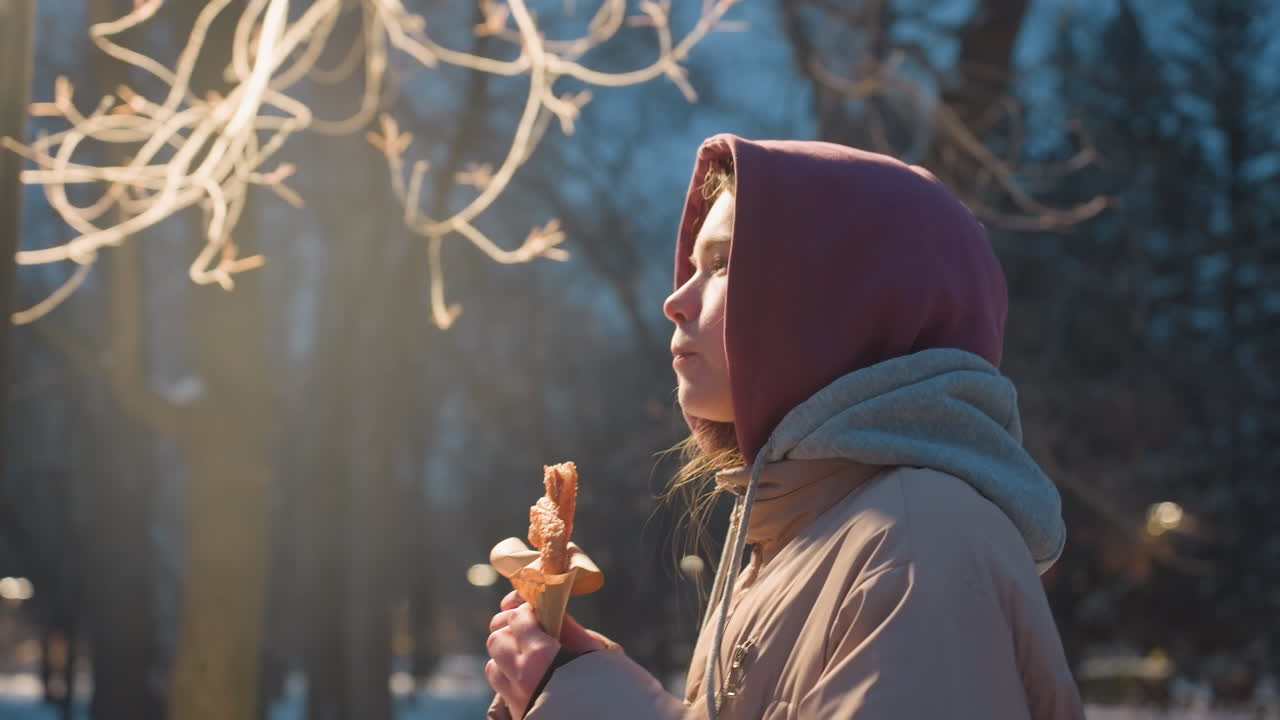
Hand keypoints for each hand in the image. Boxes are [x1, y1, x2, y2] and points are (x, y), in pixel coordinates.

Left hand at [485, 591, 607, 716]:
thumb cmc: (613, 689)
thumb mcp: (597, 654)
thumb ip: (570, 630)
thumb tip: (553, 610)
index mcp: (540, 656)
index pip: (517, 619)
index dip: (527, 610)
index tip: (539, 611)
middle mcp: (521, 677)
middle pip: (496, 640)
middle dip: (511, 630)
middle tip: (532, 630)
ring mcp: (516, 699)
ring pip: (493, 666)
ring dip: (507, 655)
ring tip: (529, 655)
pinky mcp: (518, 716)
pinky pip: (501, 689)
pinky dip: (508, 677)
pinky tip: (530, 677)